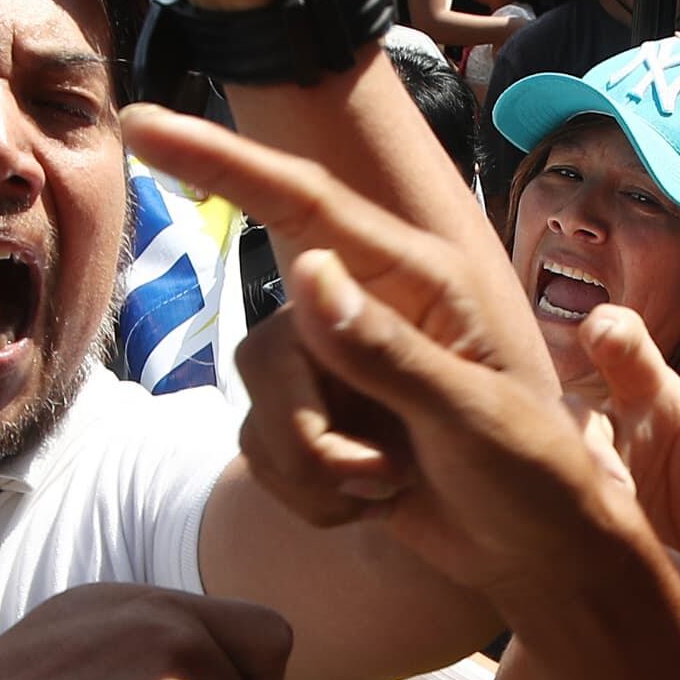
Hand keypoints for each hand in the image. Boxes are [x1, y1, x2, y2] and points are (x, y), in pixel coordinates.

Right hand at [131, 103, 555, 529]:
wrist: (537, 555)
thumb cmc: (533, 473)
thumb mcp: (473, 414)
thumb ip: (387, 349)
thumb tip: (306, 270)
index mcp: (416, 279)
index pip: (304, 204)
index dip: (219, 162)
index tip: (142, 124)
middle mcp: (365, 308)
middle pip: (269, 344)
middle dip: (310, 432)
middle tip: (390, 474)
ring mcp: (335, 370)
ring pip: (259, 407)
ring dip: (321, 471)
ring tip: (396, 483)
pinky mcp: (315, 425)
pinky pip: (262, 455)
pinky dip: (316, 498)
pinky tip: (378, 502)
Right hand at [578, 306, 679, 594]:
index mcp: (648, 398)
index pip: (624, 350)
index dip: (610, 334)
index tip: (604, 333)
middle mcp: (602, 433)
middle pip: (570, 416)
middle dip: (578, 437)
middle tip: (616, 483)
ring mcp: (574, 483)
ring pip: (552, 478)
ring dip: (590, 509)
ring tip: (638, 544)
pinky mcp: (559, 533)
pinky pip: (554, 538)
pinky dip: (592, 560)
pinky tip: (648, 582)